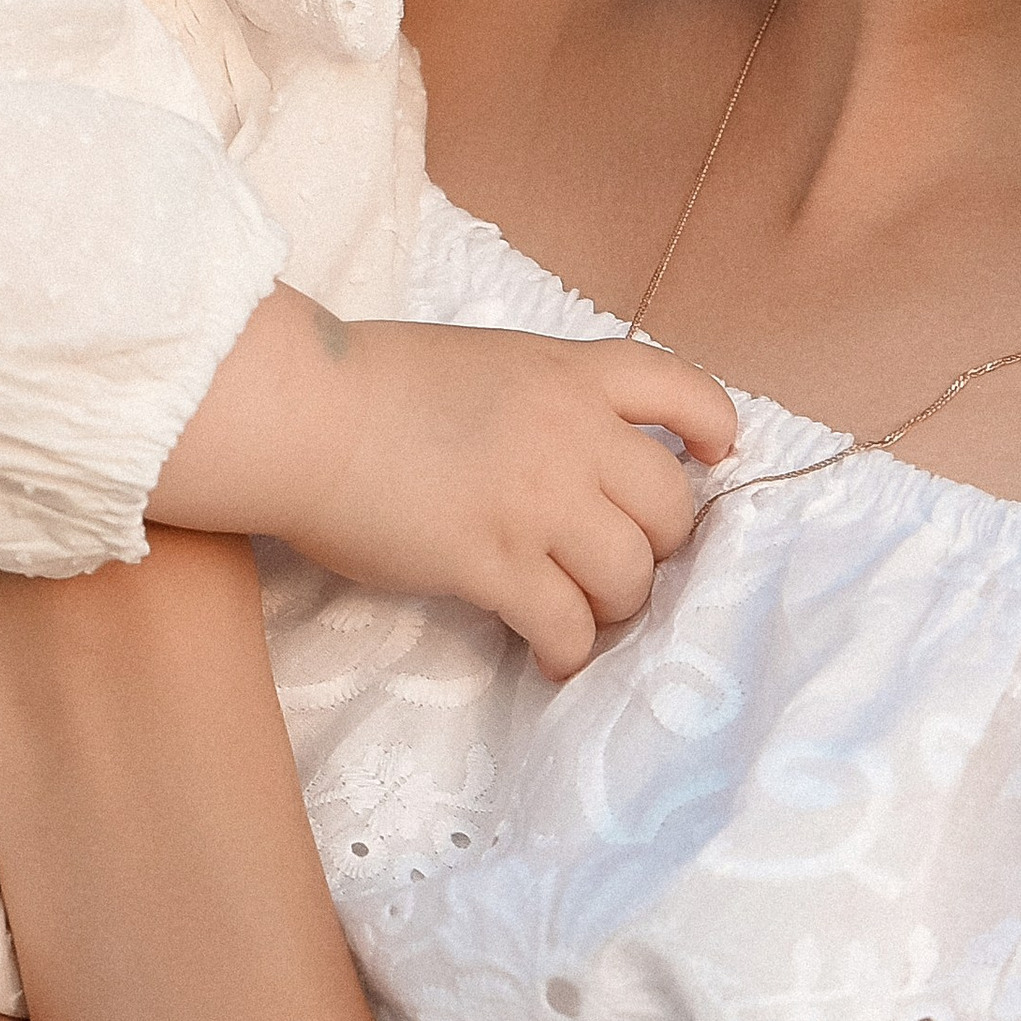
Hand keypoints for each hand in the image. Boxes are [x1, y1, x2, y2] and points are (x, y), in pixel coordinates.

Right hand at [152, 290, 738, 680]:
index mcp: (568, 371)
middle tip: (618, 564)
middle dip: (656, 546)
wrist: (304, 414)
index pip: (679, 390)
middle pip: (670, 507)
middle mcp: (572, 434)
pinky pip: (568, 626)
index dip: (713, 427)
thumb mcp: (479, 361)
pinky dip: (569, 653)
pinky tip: (550, 659)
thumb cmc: (365, 381)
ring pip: (629, 576)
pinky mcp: (496, 564)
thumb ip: (535, 399)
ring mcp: (538, 502)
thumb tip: (559, 453)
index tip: (717, 459)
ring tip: (581, 616)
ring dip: (614, 605)